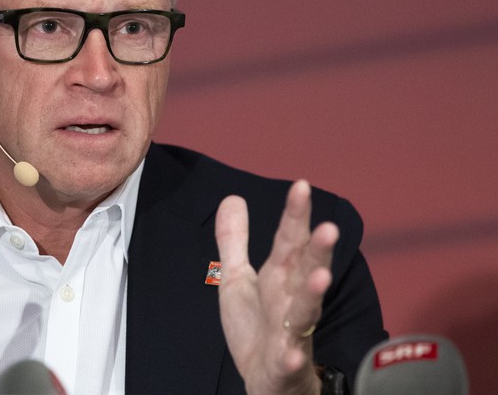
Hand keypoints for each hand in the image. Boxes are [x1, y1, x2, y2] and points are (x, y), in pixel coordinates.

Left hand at [215, 180, 337, 394]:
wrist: (267, 381)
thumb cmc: (258, 328)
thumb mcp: (237, 279)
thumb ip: (235, 241)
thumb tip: (232, 197)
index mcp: (279, 277)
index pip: (289, 240)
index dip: (295, 215)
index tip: (301, 185)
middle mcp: (290, 300)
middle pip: (306, 271)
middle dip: (318, 250)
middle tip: (329, 227)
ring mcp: (290, 333)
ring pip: (306, 311)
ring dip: (314, 294)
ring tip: (322, 277)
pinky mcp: (282, 365)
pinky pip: (288, 361)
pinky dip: (291, 357)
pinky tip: (291, 353)